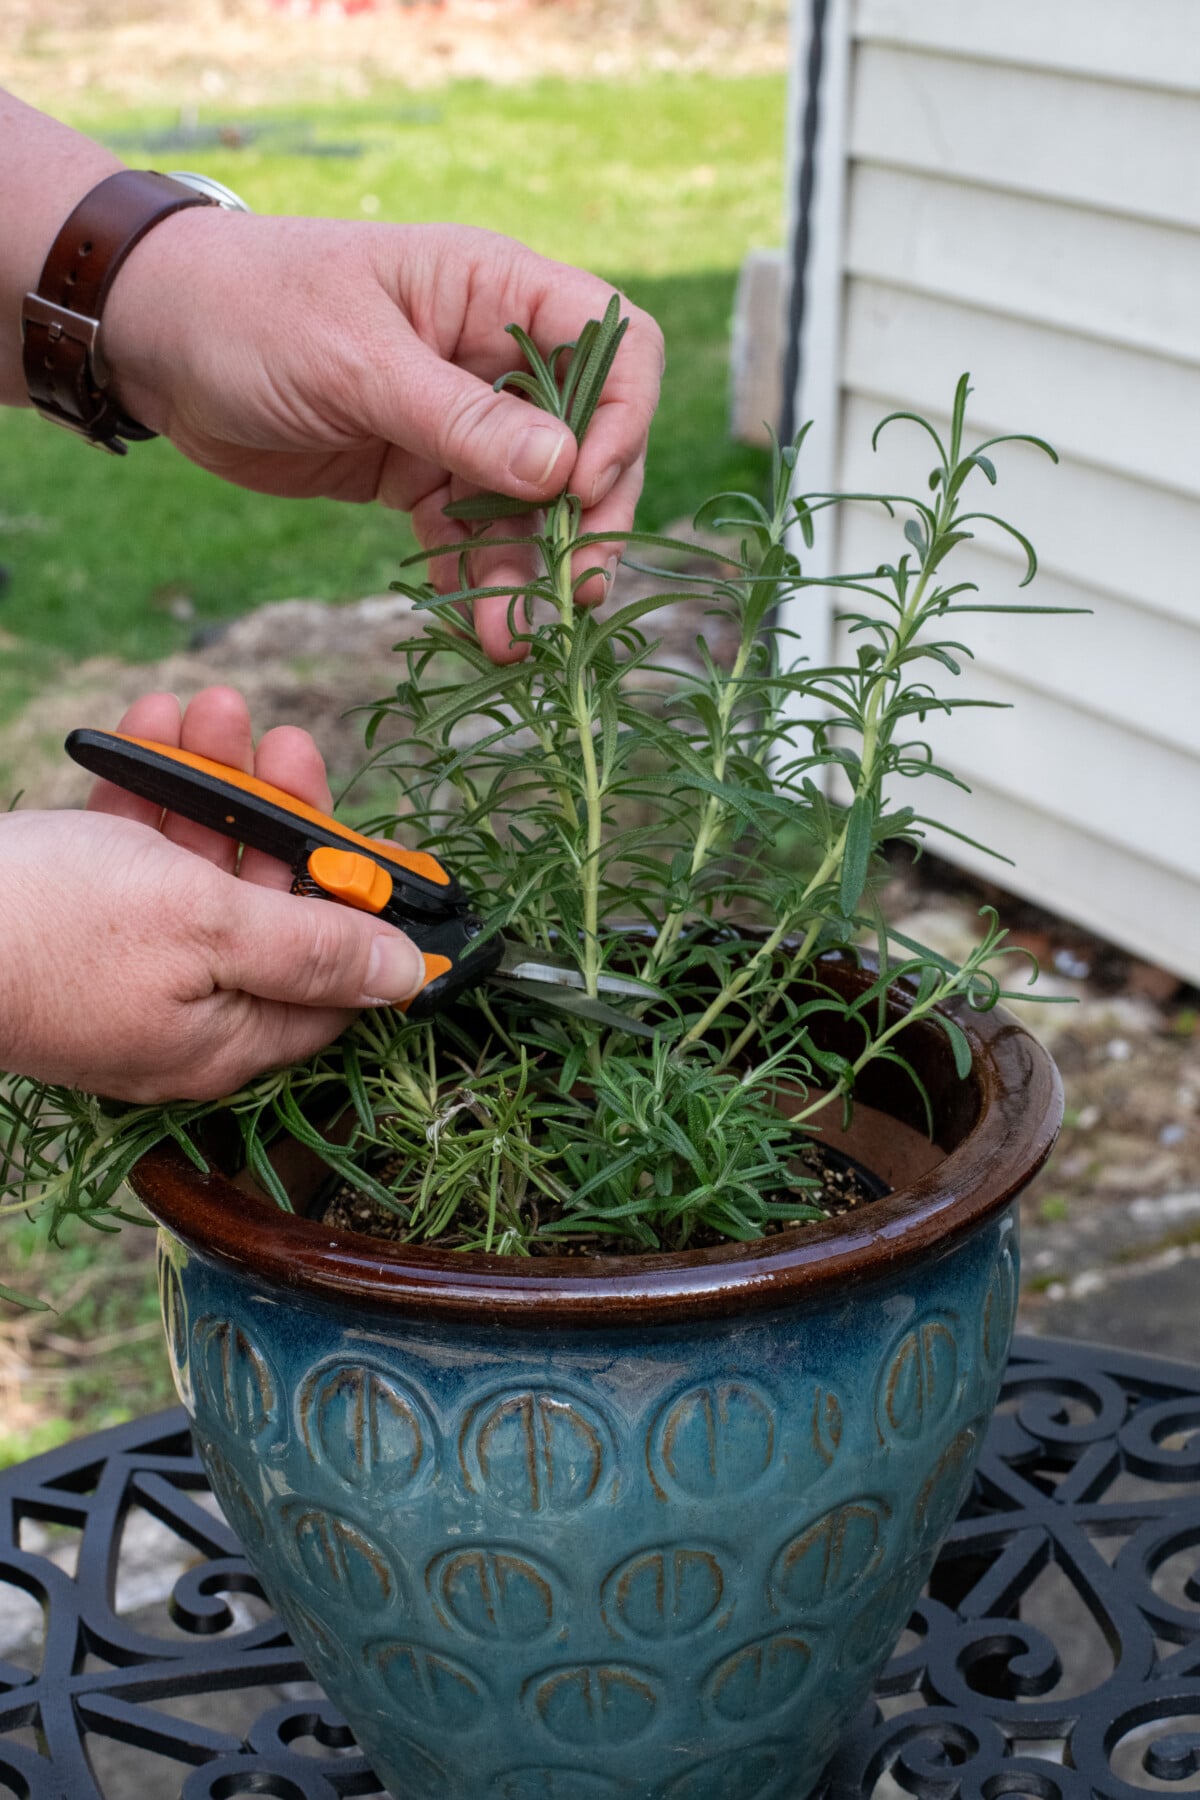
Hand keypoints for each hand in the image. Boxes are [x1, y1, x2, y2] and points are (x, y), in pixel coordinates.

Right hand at [0, 688, 425, 1101]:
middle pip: (266, 911)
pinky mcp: (77, 918)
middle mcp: (183, 1011)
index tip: (382, 852)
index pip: (331, 989)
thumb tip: (407, 977)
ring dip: (212, 783)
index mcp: (226, 1038)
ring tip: (212, 707)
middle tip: (287, 742)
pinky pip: (134, 853)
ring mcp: (126, 964)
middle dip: (279, 817)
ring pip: (198, 867)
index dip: (361, 916)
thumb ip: (313, 948)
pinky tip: (151, 725)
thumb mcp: (209, 927)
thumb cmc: (56, 928)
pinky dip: (147, 791)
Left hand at [101, 214, 663, 660]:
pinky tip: (483, 633)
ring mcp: (459, 422)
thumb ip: (459, 419)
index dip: (620, 419)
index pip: (615, 345)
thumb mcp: (354, 361)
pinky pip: (472, 537)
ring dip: (530, 573)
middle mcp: (492, 357)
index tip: (581, 487)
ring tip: (515, 641)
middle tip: (577, 593)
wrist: (152, 341)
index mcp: (494, 291)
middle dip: (586, 520)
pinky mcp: (420, 476)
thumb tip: (565, 471)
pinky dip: (481, 583)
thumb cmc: (249, 310)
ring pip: (531, 506)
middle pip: (588, 441)